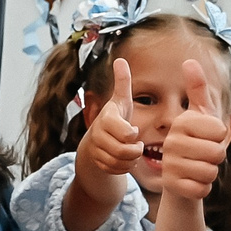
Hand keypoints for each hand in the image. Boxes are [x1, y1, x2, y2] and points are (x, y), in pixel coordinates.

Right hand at [75, 58, 146, 187]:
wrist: (93, 141)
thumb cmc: (113, 119)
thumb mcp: (119, 101)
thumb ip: (122, 83)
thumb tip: (120, 59)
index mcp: (106, 118)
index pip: (125, 132)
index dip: (132, 135)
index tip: (134, 132)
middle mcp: (98, 135)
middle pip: (124, 150)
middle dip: (135, 150)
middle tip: (138, 145)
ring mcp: (97, 151)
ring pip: (120, 162)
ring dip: (130, 160)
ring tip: (133, 152)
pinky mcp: (98, 164)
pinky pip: (116, 171)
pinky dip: (124, 168)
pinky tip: (126, 161)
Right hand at [158, 60, 229, 200]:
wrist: (179, 176)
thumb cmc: (197, 142)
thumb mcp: (201, 114)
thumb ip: (198, 89)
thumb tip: (189, 61)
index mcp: (181, 122)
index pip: (220, 130)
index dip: (221, 137)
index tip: (208, 137)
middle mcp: (171, 141)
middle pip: (217, 153)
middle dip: (217, 157)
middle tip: (204, 155)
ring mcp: (169, 164)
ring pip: (211, 172)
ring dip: (210, 173)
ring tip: (198, 167)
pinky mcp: (171, 185)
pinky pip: (202, 188)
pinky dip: (203, 188)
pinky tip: (193, 181)